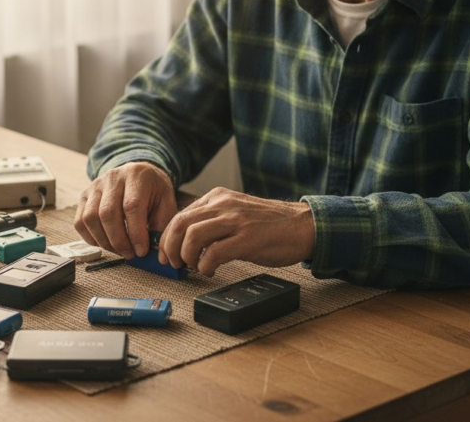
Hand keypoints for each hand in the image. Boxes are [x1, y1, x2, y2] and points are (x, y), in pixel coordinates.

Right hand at [74, 162, 177, 259]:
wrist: (139, 174)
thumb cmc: (154, 192)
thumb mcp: (166, 203)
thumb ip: (160, 226)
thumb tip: (152, 252)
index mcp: (137, 176)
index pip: (131, 206)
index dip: (135, 233)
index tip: (141, 251)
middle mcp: (113, 177)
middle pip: (107, 213)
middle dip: (118, 240)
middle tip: (130, 254)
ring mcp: (95, 186)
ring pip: (90, 218)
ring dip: (104, 241)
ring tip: (119, 250)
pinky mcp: (85, 195)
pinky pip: (80, 221)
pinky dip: (91, 238)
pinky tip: (105, 243)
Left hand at [157, 187, 314, 276]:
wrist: (302, 226)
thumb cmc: (269, 225)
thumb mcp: (235, 213)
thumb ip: (213, 221)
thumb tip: (186, 241)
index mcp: (218, 198)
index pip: (180, 215)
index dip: (168, 238)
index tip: (167, 254)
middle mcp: (224, 205)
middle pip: (180, 224)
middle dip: (170, 247)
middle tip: (173, 263)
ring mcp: (236, 221)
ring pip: (193, 236)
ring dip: (186, 256)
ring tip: (193, 267)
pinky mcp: (247, 239)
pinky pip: (213, 253)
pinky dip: (205, 266)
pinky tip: (210, 271)